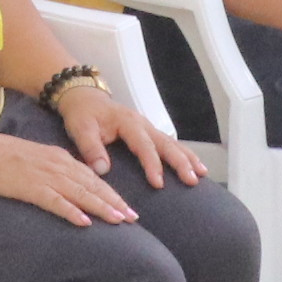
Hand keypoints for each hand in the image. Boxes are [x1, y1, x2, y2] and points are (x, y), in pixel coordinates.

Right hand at [0, 131, 143, 227]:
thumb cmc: (6, 157)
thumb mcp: (39, 158)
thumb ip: (57, 170)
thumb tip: (73, 185)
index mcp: (61, 158)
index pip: (93, 178)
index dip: (112, 194)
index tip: (127, 207)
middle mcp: (59, 166)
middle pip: (93, 186)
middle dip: (115, 202)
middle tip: (134, 217)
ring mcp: (46, 177)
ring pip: (81, 194)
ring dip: (102, 208)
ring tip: (119, 220)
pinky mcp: (32, 188)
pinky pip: (56, 201)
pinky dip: (72, 211)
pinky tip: (85, 221)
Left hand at [55, 77, 202, 187]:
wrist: (84, 99)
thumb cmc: (83, 114)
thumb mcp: (80, 129)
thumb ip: (91, 148)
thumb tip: (103, 170)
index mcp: (127, 122)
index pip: (143, 145)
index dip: (152, 164)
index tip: (158, 183)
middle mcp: (142, 123)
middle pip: (166, 143)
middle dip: (181, 162)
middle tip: (192, 179)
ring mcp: (148, 127)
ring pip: (172, 142)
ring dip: (188, 158)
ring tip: (201, 174)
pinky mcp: (148, 133)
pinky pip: (169, 143)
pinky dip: (183, 154)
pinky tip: (195, 166)